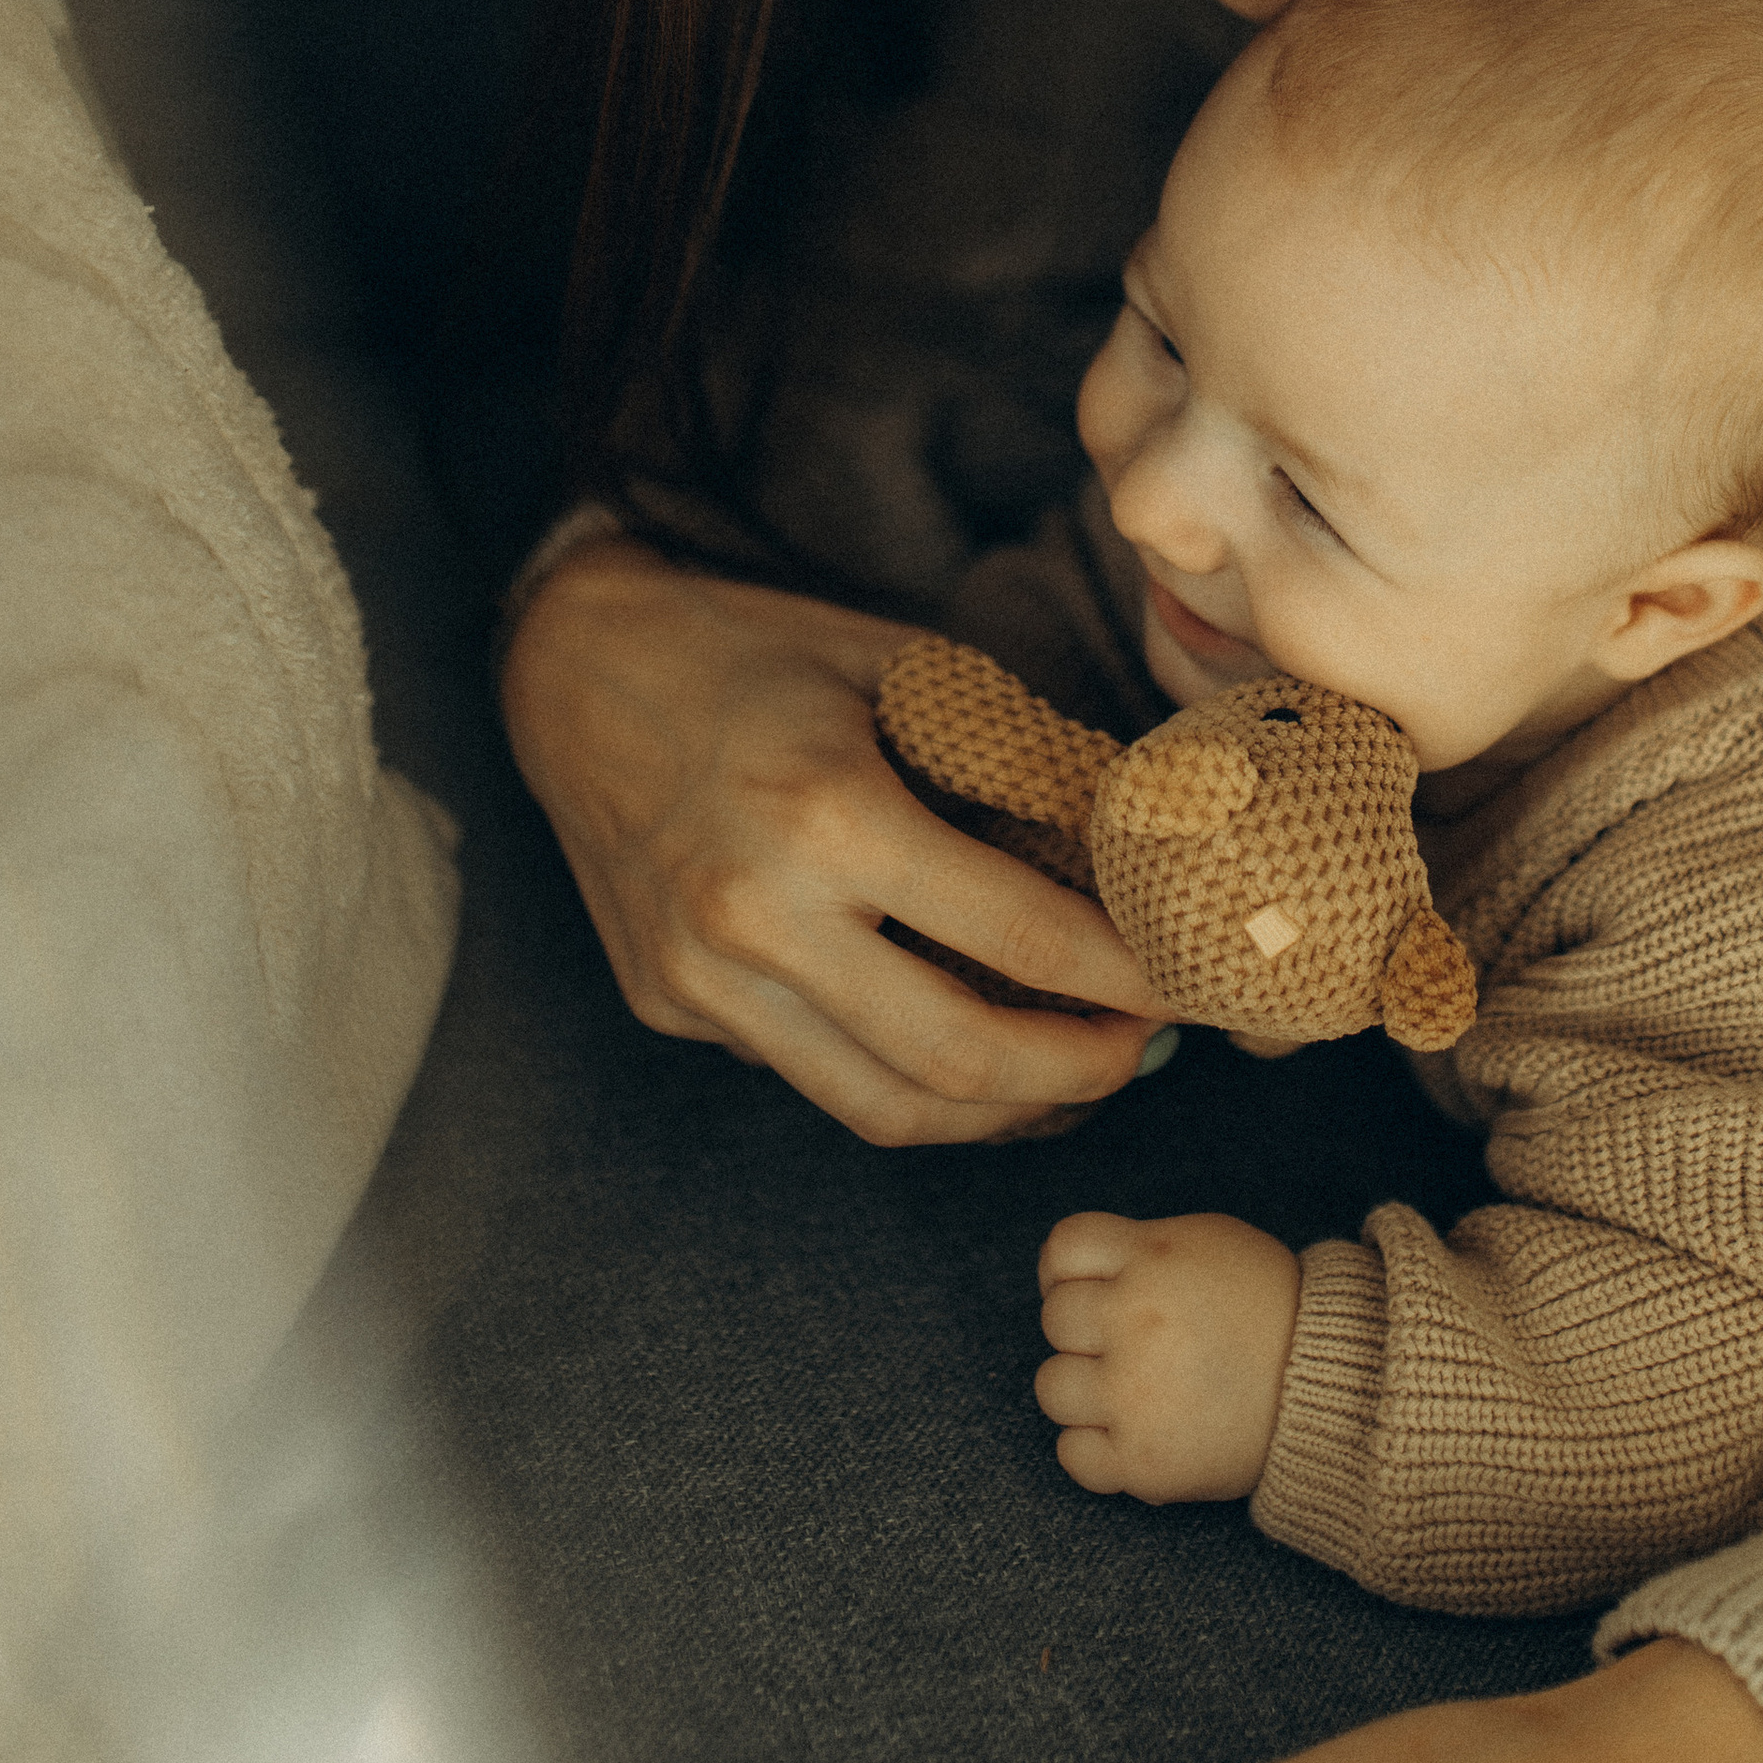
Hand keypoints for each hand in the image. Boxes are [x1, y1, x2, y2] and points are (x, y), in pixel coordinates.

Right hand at [500, 542, 1172, 1144]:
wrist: (573, 669)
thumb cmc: (757, 650)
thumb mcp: (906, 668)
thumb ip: (1021, 759)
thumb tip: (1146, 843)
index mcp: (826, 815)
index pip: (1017, 934)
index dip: (1124, 977)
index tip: (1189, 984)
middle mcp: (753, 917)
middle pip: (956, 1060)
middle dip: (1077, 1073)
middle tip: (1145, 1051)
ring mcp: (700, 979)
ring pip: (881, 1105)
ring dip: (997, 1113)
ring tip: (1073, 1077)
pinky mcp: (671, 1008)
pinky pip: (810, 1072)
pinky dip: (903, 1078)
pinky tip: (964, 1047)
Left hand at [1035, 1211, 1302, 1499]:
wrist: (1332, 1384)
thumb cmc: (1268, 1306)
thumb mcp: (1208, 1242)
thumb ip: (1140, 1248)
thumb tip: (1075, 1273)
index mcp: (1150, 1259)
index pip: (1061, 1249)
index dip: (1069, 1270)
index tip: (1095, 1288)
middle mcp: (1134, 1321)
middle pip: (1055, 1318)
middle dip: (1087, 1328)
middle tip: (1131, 1343)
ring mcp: (1133, 1395)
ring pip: (1052, 1387)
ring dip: (1084, 1388)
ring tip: (1130, 1390)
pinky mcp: (1143, 1461)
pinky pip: (1072, 1455)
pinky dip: (1093, 1448)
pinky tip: (1130, 1433)